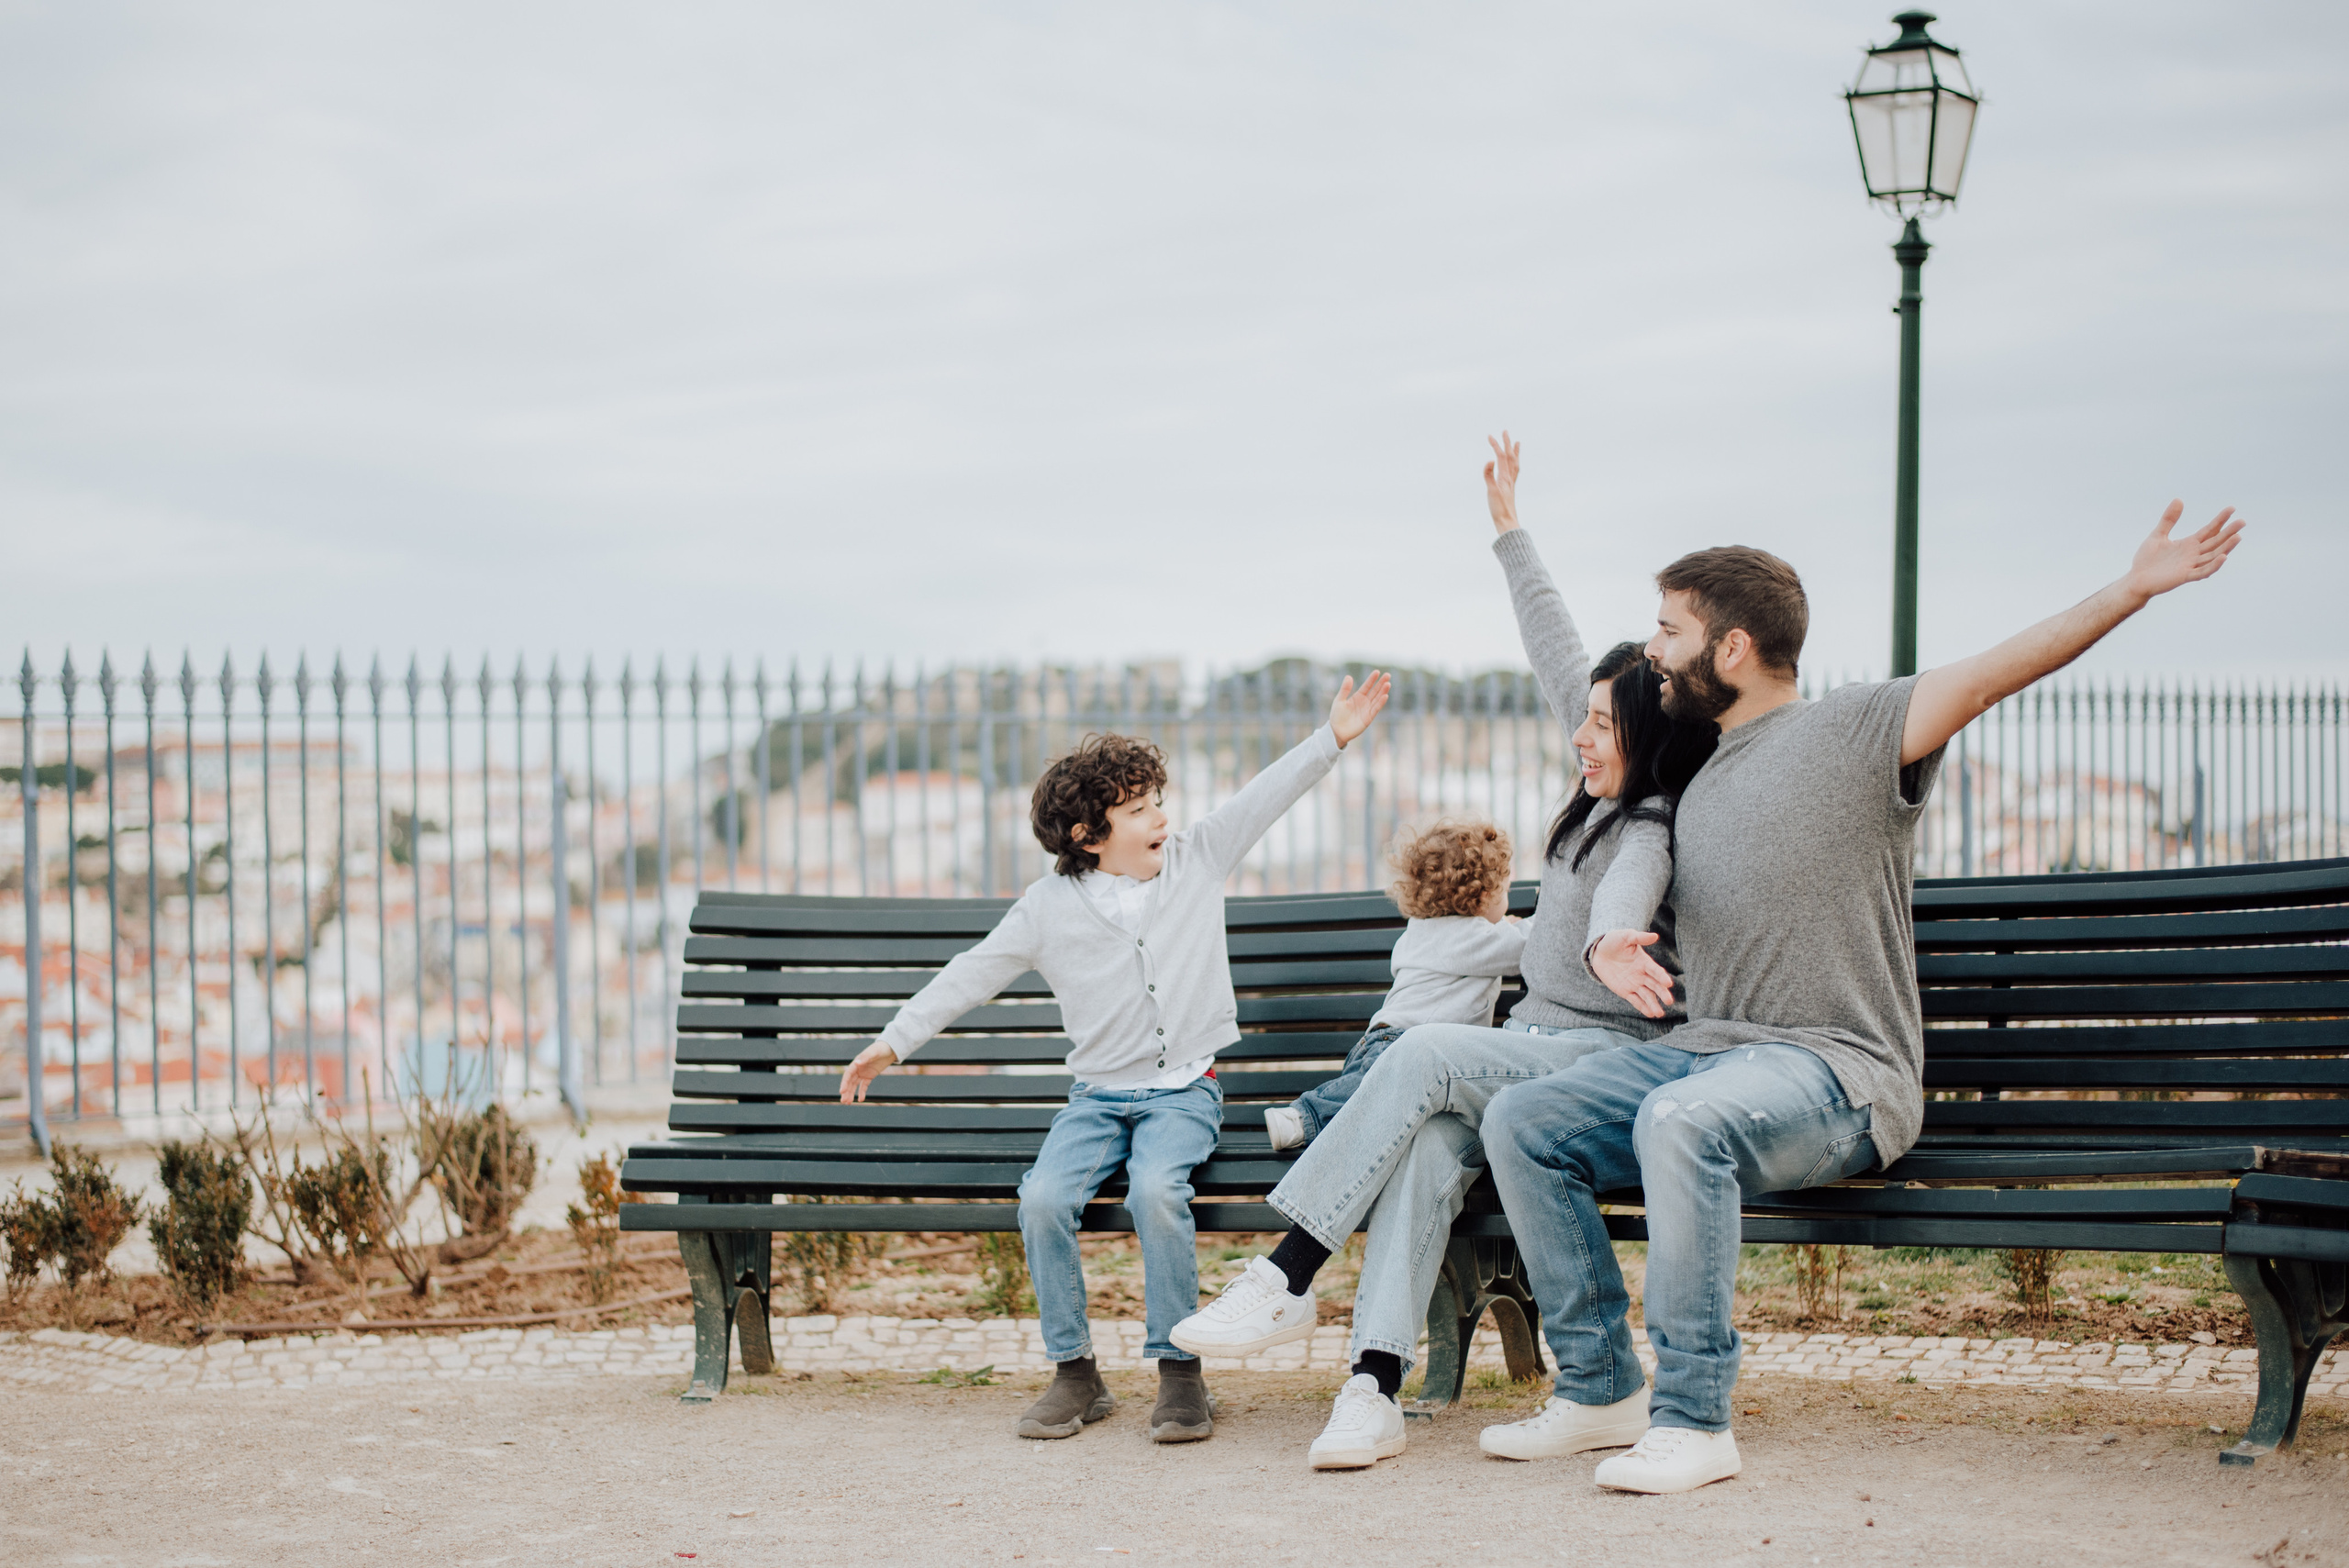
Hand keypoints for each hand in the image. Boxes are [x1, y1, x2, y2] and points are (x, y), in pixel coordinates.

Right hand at [838, 1041, 897, 1102]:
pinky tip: (860, 1100)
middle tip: (843, 1101)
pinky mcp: (869, 1076)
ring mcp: (863, 1072)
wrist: (890, 1048)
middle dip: (846, 1091)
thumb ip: (865, 1057)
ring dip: (851, 1093)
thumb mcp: (874, 1052)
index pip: (848, 1074)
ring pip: (855, 1085)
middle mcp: (858, 1068)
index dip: (844, 1083)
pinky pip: (864, 1085)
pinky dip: (861, 1092)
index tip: (842, 1091)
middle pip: (850, 1081)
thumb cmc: (881, 1048)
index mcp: (857, 1062)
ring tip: (848, 1103)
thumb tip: (856, 1063)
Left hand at [1328, 670, 1391, 747]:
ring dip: (1383, 691)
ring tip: (1388, 683)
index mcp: (1357, 696)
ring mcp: (1367, 709)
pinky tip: (1385, 696)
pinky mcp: (1369, 718)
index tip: (1377, 672)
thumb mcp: (1339, 700)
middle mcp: (1364, 702)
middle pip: (1375, 691)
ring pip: (1377, 699)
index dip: (1372, 679)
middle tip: (1388, 675)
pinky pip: (1376, 709)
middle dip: (1381, 683)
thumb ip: (1345, 689)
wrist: (1337, 731)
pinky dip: (1381, 703)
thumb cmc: (1337, 715)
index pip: (1367, 686)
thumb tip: (1349, 676)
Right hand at [1483, 431, 1520, 532]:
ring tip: (1516, 443)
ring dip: (1514, 452)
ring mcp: (1510, 483)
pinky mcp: (1509, 489)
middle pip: (1510, 457)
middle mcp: (1510, 478)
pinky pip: (1514, 472)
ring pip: (1514, 463)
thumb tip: (1490, 460)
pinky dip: (1514, 464)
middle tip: (1505, 432)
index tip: (1490, 436)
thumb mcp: (1491, 491)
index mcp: (1505, 477)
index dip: (1496, 446)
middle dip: (1507, 444)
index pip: (1501, 457)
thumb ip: (1489, 475)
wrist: (1507, 522)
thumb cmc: (1499, 509)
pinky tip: (1512, 465)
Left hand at [1589, 930, 1673, 1019]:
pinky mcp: (1625, 991)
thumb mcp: (1626, 936)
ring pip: (1646, 995)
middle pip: (1654, 985)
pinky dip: (1642, 1007)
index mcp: (1644, 962)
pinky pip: (1635, 1000)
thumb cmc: (1614, 941)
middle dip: (1662, 993)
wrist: (1599, 951)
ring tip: (1659, 1013)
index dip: (1661, 976)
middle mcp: (1642, 975)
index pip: (1655, 970)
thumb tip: (1655, 936)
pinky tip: (1650, 1014)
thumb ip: (1639, 937)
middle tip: (1669, 1001)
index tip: (1668, 983)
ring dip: (1653, 1004)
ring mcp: (1634, 984)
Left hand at [2120, 501, 2243, 602]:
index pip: (2209, 530)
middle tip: (2242, 521)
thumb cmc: (2147, 560)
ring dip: (2226, 547)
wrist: (2136, 579)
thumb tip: (2179, 499)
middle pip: (2215, 542)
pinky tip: (2223, 557)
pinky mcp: (2184, 576)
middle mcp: (2193, 555)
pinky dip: (2213, 565)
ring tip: (2238, 537)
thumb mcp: (2158, 535)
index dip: (2220, 520)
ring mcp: (2190, 566)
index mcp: (2188, 544)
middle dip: (2228, 532)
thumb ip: (2169, 519)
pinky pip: (2202, 571)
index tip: (2232, 509)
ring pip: (2213, 556)